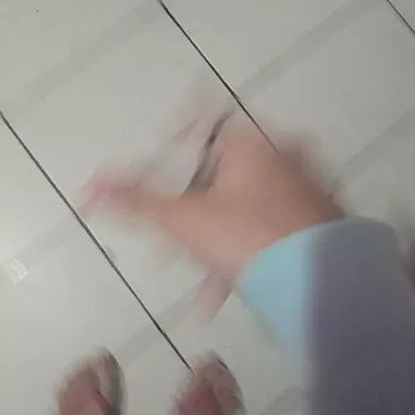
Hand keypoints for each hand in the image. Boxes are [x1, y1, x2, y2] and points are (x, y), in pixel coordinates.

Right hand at [85, 124, 342, 304]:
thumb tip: (90, 186)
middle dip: (192, 215)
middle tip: (172, 244)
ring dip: (217, 243)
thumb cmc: (247, 238)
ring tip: (201, 286)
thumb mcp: (183, 221)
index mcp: (249, 141)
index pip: (202, 122)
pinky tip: (227, 292)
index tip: (160, 176)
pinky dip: (247, 252)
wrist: (324, 282)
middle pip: (223, 173)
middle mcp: (281, 152)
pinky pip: (272, 227)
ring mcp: (306, 184)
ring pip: (246, 206)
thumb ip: (135, 201)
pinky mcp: (321, 216)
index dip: (174, 140)